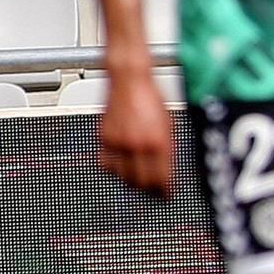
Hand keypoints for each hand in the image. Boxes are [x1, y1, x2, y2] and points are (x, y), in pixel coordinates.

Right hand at [98, 71, 174, 197]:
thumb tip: (170, 168)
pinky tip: (122, 167)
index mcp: (158, 142)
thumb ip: (169, 147)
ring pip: (122, 176)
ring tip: (139, 181)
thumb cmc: (152, 96)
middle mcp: (137, 144)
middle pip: (141, 182)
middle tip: (154, 191)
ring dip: (131, 182)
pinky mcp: (103, 138)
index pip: (161, 179)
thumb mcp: (170, 123)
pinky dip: (114, 169)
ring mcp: (117, 143)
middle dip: (149, 190)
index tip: (168, 195)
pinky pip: (106, 163)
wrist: (129, 78)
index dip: (165, 191)